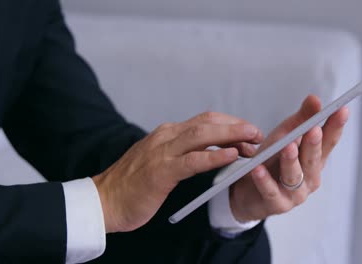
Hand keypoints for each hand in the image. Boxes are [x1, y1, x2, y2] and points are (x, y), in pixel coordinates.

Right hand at [93, 112, 263, 232]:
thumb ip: (180, 152)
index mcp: (166, 134)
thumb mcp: (159, 160)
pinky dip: (214, 157)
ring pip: (202, 135)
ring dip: (231, 136)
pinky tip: (231, 156)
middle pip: (207, 123)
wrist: (104, 200)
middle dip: (236, 126)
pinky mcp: (161, 172)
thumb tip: (208, 150)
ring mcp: (162, 152)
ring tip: (252, 141)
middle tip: (257, 134)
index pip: (204, 120)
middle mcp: (165, 137)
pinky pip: (193, 160)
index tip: (248, 130)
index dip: (229, 123)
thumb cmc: (133, 184)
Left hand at [229, 95, 348, 221]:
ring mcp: (295, 194)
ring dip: (291, 161)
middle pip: (313, 159)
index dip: (335, 126)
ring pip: (294, 175)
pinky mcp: (276, 204)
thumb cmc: (270, 161)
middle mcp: (310, 178)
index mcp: (315, 160)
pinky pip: (270, 190)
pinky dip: (264, 180)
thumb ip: (300, 120)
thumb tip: (315, 98)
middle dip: (314, 144)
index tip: (341, 109)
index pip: (328, 142)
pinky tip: (258, 169)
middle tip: (314, 129)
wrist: (248, 191)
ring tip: (288, 146)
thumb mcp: (285, 136)